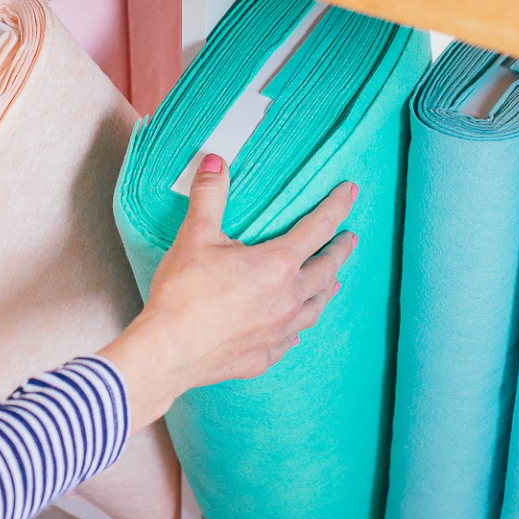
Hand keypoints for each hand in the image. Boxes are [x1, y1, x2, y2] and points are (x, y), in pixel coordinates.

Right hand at [99, 155, 356, 431]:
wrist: (168, 351)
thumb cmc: (183, 293)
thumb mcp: (195, 235)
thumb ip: (210, 196)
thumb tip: (215, 161)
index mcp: (278, 265)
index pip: (318, 228)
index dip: (336, 207)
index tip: (351, 193)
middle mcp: (288, 299)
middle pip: (326, 270)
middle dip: (340, 251)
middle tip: (350, 240)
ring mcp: (279, 332)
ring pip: (315, 308)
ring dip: (327, 290)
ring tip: (333, 282)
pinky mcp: (263, 356)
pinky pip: (291, 339)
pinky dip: (297, 327)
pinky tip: (295, 330)